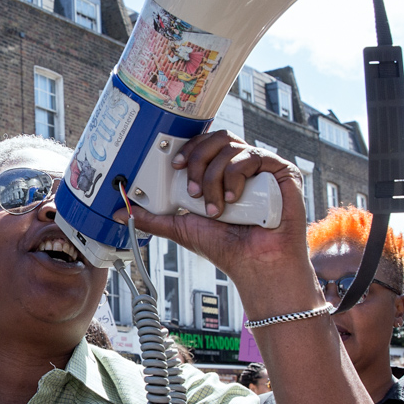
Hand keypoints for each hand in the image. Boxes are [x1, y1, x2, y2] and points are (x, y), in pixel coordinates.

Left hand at [125, 134, 316, 299]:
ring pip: (230, 147)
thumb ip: (153, 218)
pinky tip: (232, 201)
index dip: (188, 149)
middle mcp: (242, 165)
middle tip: (192, 191)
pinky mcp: (281, 171)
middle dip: (197, 161)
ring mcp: (262, 167)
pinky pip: (252, 157)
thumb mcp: (181, 228)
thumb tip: (121, 212)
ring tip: (214, 207)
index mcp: (221, 172)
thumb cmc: (226, 248)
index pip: (203, 144)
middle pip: (215, 138)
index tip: (175, 167)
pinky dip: (235, 177)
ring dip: (213, 177)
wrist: (255, 264)